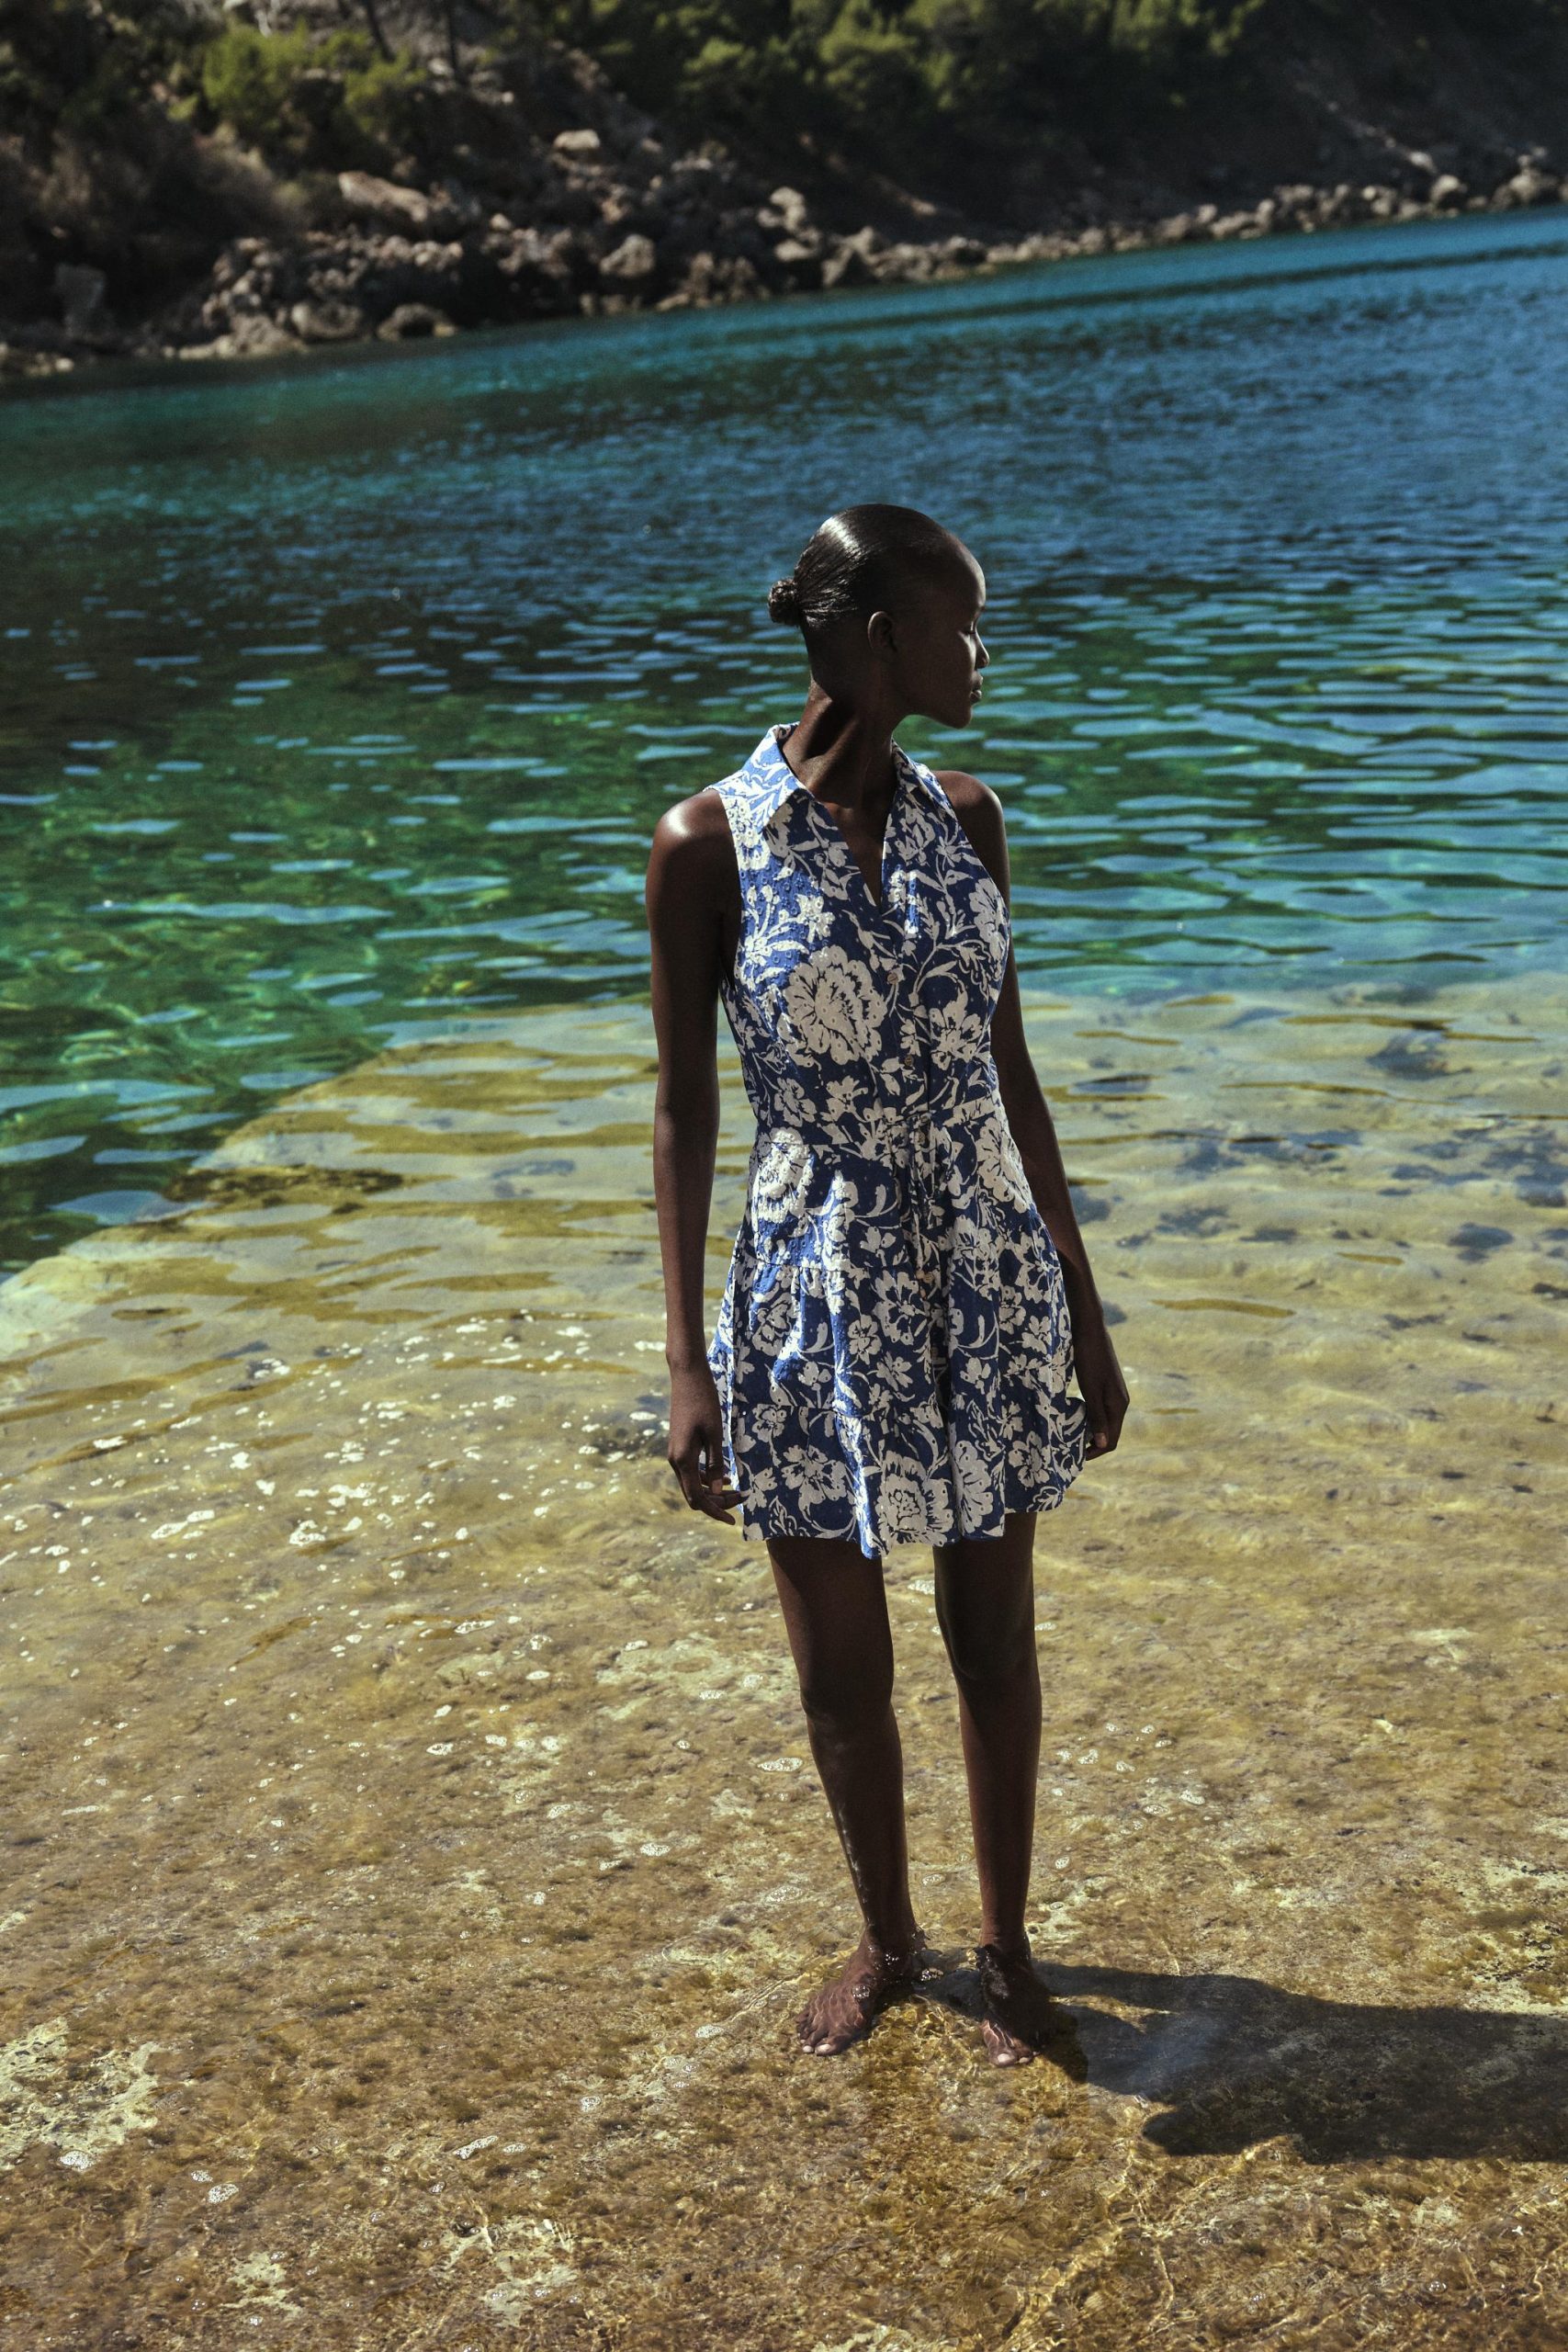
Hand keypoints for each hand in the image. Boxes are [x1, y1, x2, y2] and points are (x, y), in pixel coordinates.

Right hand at [666, 1363, 741, 1520]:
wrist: (687, 1376)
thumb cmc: (704, 1401)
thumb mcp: (715, 1433)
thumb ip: (716, 1463)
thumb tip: (719, 1490)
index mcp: (683, 1459)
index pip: (697, 1498)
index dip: (715, 1511)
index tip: (734, 1521)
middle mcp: (676, 1460)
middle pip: (695, 1494)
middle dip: (718, 1501)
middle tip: (743, 1497)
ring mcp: (677, 1453)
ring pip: (694, 1483)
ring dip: (714, 1489)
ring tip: (737, 1489)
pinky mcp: (681, 1446)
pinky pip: (693, 1470)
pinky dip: (708, 1477)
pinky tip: (726, 1473)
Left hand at [1070, 1302, 1127, 1458]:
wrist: (1089, 1329)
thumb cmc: (1088, 1359)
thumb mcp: (1091, 1390)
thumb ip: (1097, 1416)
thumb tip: (1103, 1443)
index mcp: (1119, 1405)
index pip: (1111, 1439)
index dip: (1095, 1451)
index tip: (1076, 1458)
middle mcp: (1120, 1401)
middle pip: (1110, 1432)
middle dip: (1093, 1443)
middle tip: (1071, 1450)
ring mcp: (1114, 1393)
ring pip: (1105, 1421)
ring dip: (1091, 1431)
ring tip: (1071, 1436)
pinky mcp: (1106, 1385)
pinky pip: (1101, 1409)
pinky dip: (1090, 1418)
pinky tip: (1075, 1417)